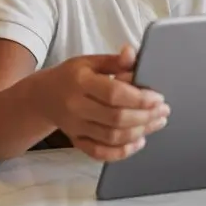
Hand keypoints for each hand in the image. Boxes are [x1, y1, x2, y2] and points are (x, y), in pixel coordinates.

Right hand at [35, 46, 169, 161]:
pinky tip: (138, 142)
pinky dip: (122, 152)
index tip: (158, 98)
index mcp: (80, 82)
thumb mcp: (90, 62)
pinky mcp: (76, 141)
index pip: (114, 94)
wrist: (43, 97)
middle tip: (163, 112)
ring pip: (112, 137)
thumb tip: (132, 53)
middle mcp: (76, 107)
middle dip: (145, 117)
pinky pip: (100, 153)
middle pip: (116, 118)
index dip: (140, 98)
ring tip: (156, 123)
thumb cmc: (71, 76)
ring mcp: (75, 127)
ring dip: (139, 132)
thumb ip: (114, 61)